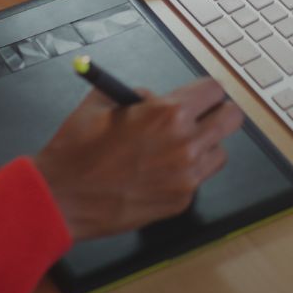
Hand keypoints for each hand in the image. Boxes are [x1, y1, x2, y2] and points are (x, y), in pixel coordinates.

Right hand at [31, 79, 243, 241]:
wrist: (62, 197)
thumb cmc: (76, 151)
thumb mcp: (102, 102)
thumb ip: (136, 95)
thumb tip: (152, 98)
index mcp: (168, 114)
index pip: (214, 90)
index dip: (204, 91)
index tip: (198, 96)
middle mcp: (185, 144)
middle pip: (231, 119)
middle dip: (217, 113)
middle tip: (200, 117)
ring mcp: (186, 177)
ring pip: (219, 152)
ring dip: (204, 145)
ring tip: (175, 147)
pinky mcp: (180, 202)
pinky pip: (197, 179)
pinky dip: (185, 173)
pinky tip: (157, 172)